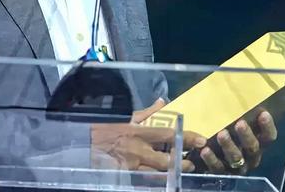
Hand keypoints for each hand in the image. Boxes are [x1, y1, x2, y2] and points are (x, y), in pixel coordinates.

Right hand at [91, 98, 206, 171]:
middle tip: (191, 162)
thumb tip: (162, 101)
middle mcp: (138, 149)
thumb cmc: (105, 128)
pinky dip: (154, 181)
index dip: (188, 137)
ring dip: (170, 173)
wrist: (82, 142)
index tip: (202, 139)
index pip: (170, 134)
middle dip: (181, 162)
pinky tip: (162, 181)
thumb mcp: (126, 117)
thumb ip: (147, 112)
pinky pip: (144, 181)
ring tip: (178, 172)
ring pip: (157, 174)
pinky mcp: (125, 176)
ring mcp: (131, 165)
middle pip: (166, 159)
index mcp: (140, 131)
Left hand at [198, 110, 277, 174]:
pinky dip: (211, 159)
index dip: (268, 127)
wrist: (207, 156)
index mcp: (257, 143)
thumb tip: (241, 88)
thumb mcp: (234, 124)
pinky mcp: (221, 174)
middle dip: (247, 135)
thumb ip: (240, 114)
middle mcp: (250, 157)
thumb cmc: (226, 134)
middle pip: (253, 148)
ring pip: (236, 159)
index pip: (269, 137)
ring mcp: (236, 168)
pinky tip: (205, 150)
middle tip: (240, 123)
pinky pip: (217, 168)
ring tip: (221, 133)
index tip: (263, 113)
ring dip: (229, 146)